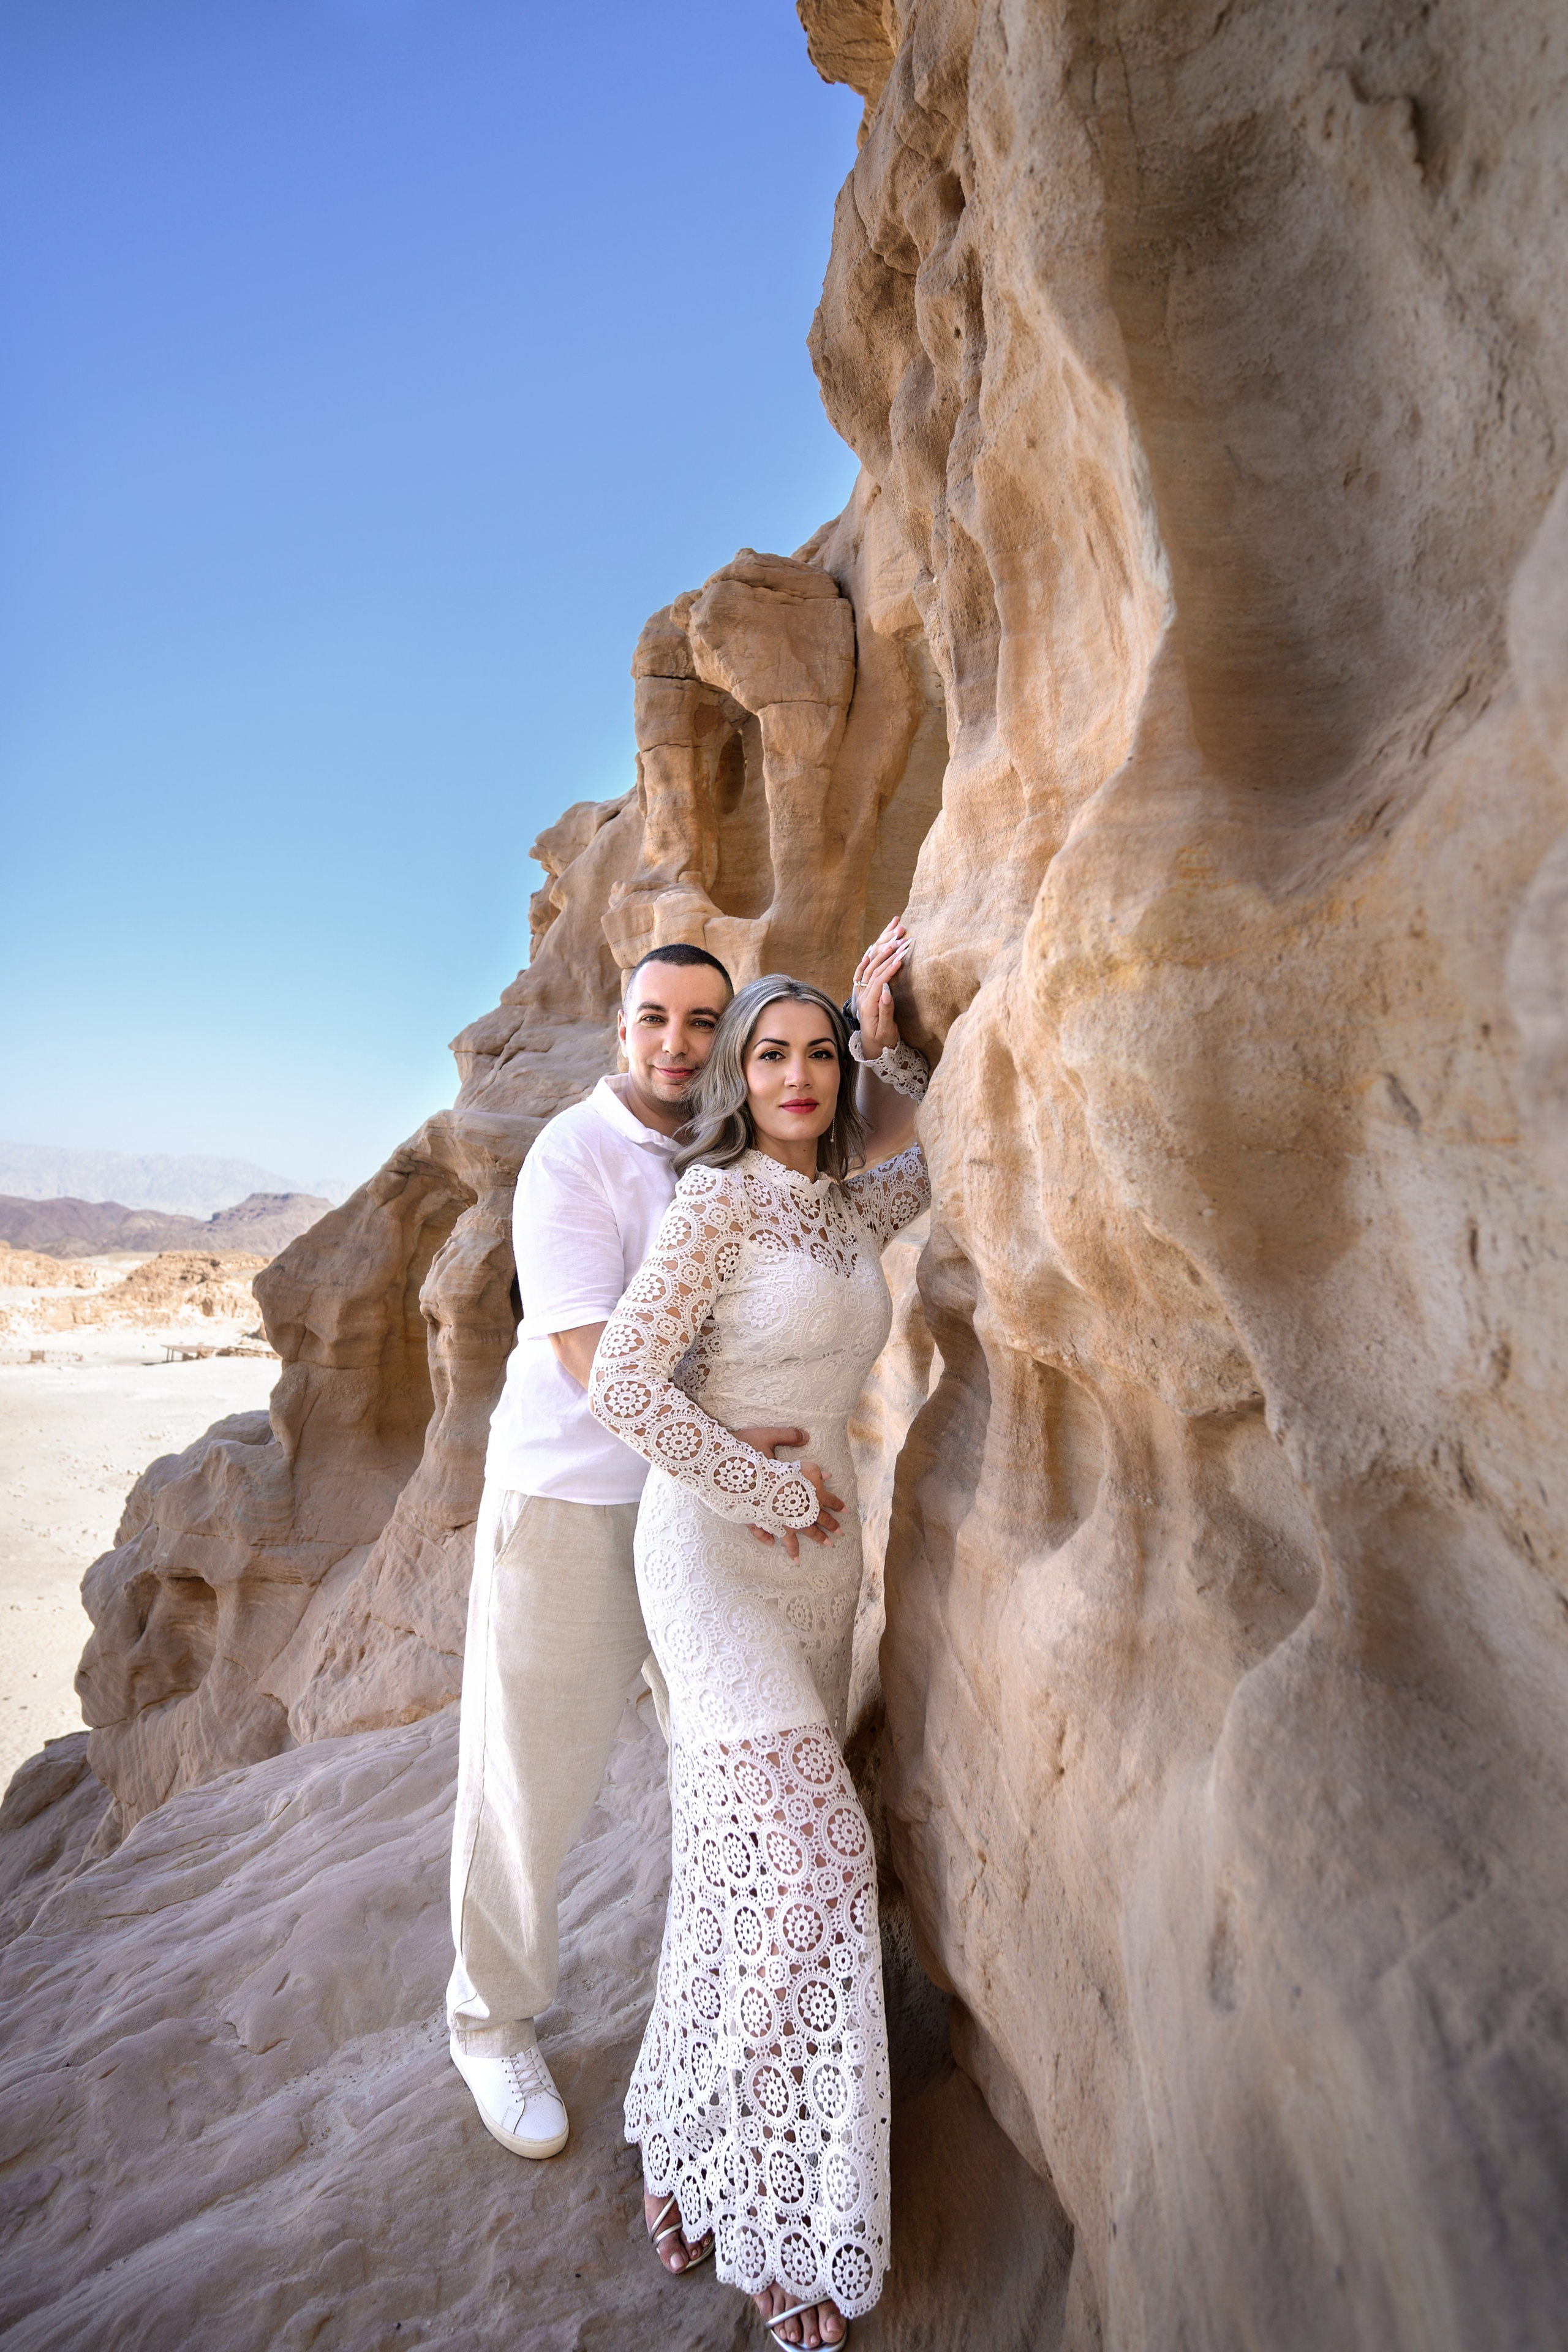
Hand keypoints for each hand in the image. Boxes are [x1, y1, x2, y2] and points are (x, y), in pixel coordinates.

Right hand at [737, 1429, 844, 1559]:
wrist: (714, 1461)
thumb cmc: (742, 1448)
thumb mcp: (767, 1437)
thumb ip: (789, 1437)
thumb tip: (807, 1436)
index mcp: (793, 1483)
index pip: (821, 1496)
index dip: (835, 1503)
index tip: (847, 1512)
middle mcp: (783, 1502)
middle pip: (809, 1520)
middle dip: (824, 1529)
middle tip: (836, 1540)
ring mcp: (766, 1511)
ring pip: (786, 1532)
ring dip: (796, 1544)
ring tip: (799, 1558)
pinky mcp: (749, 1514)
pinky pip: (760, 1529)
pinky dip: (765, 1536)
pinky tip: (770, 1543)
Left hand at [851, 919, 907, 1057]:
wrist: (872, 1049)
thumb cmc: (883, 1041)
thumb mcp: (887, 1030)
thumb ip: (886, 1011)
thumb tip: (887, 991)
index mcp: (869, 1006)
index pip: (880, 981)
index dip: (891, 967)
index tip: (902, 955)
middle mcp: (862, 998)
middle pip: (874, 971)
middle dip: (888, 955)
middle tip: (901, 941)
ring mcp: (861, 995)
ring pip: (868, 969)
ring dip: (880, 953)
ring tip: (891, 940)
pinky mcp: (862, 994)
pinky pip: (861, 974)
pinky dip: (866, 961)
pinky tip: (871, 951)